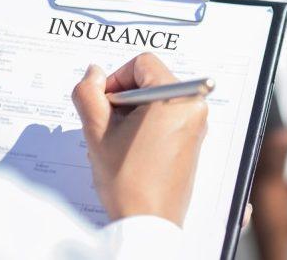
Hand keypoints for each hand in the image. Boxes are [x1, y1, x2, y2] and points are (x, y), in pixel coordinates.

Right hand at [71, 53, 207, 225]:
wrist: (149, 222)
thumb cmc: (128, 180)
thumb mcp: (98, 132)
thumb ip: (89, 94)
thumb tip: (94, 73)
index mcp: (176, 97)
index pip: (143, 63)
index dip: (116, 79)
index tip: (105, 104)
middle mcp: (194, 106)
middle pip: (151, 80)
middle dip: (124, 99)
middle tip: (109, 126)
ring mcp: (196, 124)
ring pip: (157, 100)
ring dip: (133, 114)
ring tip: (119, 142)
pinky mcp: (193, 139)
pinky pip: (167, 117)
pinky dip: (146, 125)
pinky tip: (131, 150)